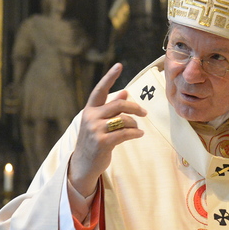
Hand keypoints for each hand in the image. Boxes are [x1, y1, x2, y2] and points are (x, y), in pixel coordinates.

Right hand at [67, 63, 146, 197]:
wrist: (84, 164)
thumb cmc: (94, 140)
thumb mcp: (98, 122)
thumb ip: (110, 107)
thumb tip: (125, 92)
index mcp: (89, 110)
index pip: (100, 90)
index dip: (110, 77)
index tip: (119, 65)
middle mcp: (90, 117)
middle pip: (119, 104)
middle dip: (135, 107)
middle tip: (144, 112)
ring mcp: (95, 130)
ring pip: (124, 119)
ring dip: (135, 124)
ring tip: (137, 129)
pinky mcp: (102, 142)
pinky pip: (125, 133)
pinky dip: (135, 133)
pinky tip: (139, 134)